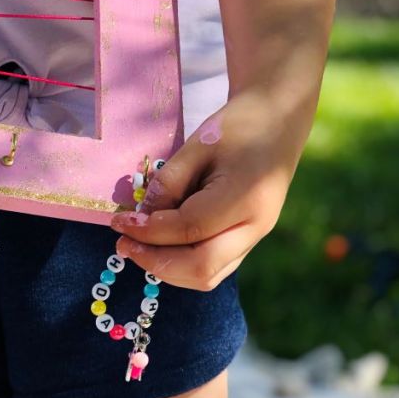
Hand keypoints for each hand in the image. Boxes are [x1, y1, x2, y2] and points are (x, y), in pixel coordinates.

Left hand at [110, 87, 315, 290]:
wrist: (279, 121)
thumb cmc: (238, 126)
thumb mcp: (197, 145)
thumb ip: (168, 183)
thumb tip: (140, 219)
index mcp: (246, 198)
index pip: (189, 229)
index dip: (149, 231)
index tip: (119, 222)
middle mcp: (256, 227)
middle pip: (202, 268)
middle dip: (155, 261)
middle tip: (123, 245)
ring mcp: (255, 238)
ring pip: (208, 275)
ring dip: (167, 268)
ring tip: (136, 246)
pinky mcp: (247, 240)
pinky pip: (213, 266)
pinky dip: (181, 263)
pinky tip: (158, 244)